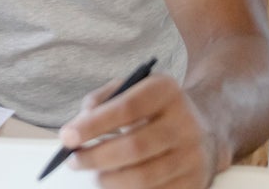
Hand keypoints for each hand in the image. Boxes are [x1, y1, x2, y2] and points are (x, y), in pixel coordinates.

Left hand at [60, 73, 226, 188]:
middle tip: (73, 160)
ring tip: (94, 175)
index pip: (126, 108)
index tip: (66, 137)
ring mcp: (194, 155)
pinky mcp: (196, 182)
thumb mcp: (129, 90)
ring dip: (109, 180)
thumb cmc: (152, 109)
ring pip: (143, 177)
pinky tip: (115, 183)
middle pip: (134, 147)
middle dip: (95, 157)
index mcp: (166, 91)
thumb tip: (76, 128)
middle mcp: (186, 122)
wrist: (202, 128)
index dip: (94, 125)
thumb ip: (99, 101)